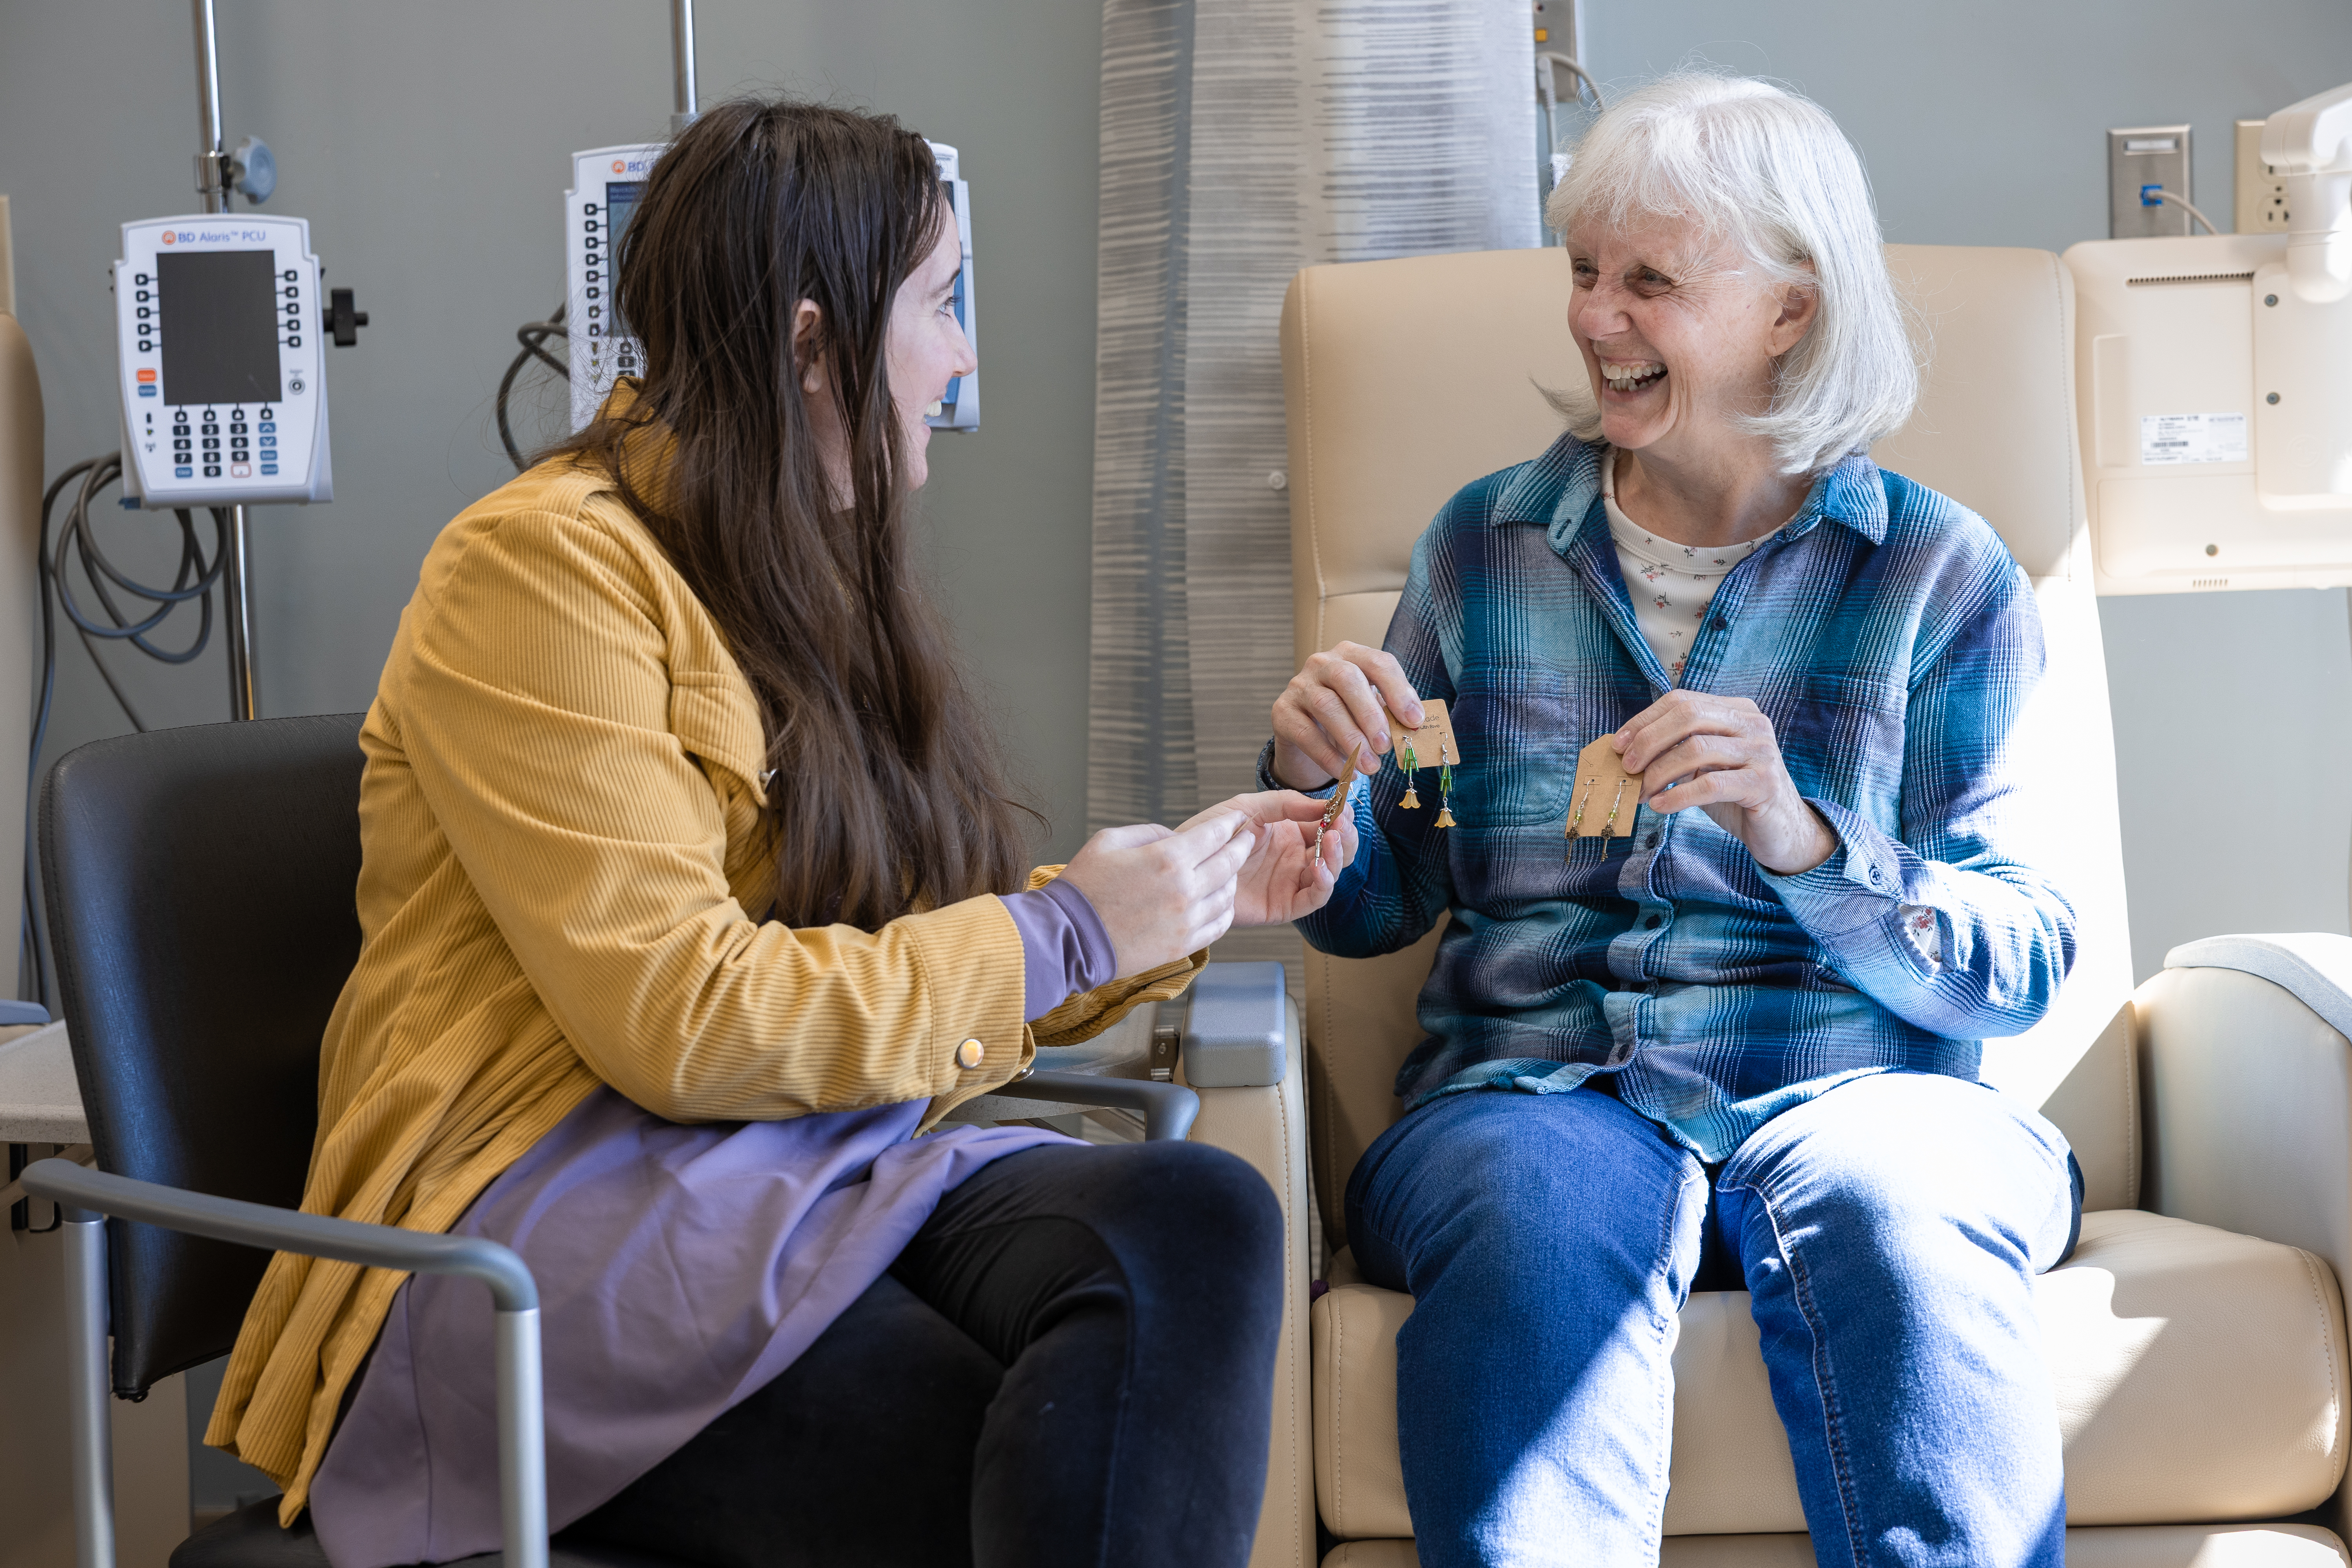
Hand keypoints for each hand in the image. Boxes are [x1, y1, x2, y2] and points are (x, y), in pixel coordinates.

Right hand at [1058, 811, 1258, 978]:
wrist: (1069, 937)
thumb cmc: (1083, 887)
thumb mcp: (1109, 840)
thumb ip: (1149, 832)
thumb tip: (1174, 837)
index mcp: (1167, 858)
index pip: (1214, 835)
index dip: (1231, 824)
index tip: (1239, 819)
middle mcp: (1184, 889)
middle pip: (1229, 863)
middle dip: (1241, 846)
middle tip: (1248, 838)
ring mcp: (1186, 920)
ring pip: (1227, 895)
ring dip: (1233, 879)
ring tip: (1232, 870)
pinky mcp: (1182, 945)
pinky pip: (1218, 926)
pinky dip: (1225, 911)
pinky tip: (1222, 903)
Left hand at [1178, 791, 1356, 925]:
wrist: (1185, 866)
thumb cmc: (1211, 835)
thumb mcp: (1249, 807)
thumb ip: (1285, 803)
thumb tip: (1324, 803)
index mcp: (1290, 833)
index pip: (1327, 825)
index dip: (1340, 816)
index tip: (1343, 806)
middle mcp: (1295, 858)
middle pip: (1337, 851)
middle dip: (1345, 836)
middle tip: (1340, 825)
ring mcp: (1290, 882)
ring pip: (1330, 873)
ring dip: (1337, 857)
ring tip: (1331, 841)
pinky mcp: (1283, 906)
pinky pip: (1312, 899)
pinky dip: (1323, 884)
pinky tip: (1319, 868)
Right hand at [1271, 641, 1424, 790]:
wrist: (1305, 732)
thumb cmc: (1347, 716)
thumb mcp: (1371, 709)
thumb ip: (1390, 713)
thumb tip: (1413, 728)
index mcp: (1352, 655)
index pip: (1378, 662)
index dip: (1398, 691)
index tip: (1414, 721)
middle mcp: (1322, 663)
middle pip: (1348, 678)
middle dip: (1371, 714)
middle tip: (1386, 746)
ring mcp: (1299, 685)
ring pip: (1326, 705)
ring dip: (1352, 739)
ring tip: (1371, 767)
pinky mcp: (1282, 711)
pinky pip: (1306, 734)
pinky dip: (1329, 757)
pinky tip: (1347, 772)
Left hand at [1614, 692, 1835, 875]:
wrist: (1779, 830)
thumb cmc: (1734, 795)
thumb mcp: (1704, 765)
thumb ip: (1676, 749)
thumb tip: (1624, 750)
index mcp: (1736, 709)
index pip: (1681, 701)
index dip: (1644, 720)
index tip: (1617, 745)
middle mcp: (1752, 723)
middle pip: (1688, 716)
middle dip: (1648, 741)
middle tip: (1626, 767)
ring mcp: (1762, 752)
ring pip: (1696, 750)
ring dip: (1659, 772)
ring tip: (1641, 793)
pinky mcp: (1764, 784)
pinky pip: (1711, 784)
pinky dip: (1678, 795)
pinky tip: (1660, 806)